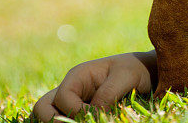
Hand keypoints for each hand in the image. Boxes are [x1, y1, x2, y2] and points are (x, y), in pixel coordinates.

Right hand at [30, 52, 153, 120]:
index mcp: (78, 76)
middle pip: (42, 108)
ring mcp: (72, 102)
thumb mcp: (125, 77)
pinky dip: (63, 122)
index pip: (62, 98)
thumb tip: (92, 113)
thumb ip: (108, 93)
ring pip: (45, 117)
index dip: (75, 112)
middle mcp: (70, 89)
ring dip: (56, 122)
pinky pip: (61, 120)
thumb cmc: (135, 70)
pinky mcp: (78, 114)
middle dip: (53, 121)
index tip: (97, 116)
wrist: (145, 73)